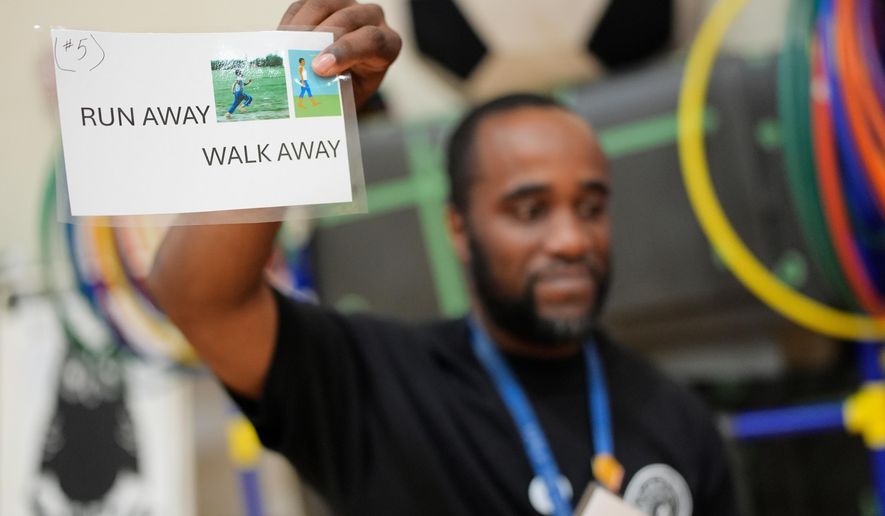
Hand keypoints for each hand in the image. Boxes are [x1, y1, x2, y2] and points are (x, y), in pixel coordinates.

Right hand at [279, 0, 400, 108]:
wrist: (348, 82)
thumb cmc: (351, 91)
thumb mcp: (350, 97)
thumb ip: (337, 92)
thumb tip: (308, 96)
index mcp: (388, 45)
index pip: (372, 41)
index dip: (345, 51)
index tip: (320, 68)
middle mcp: (373, 20)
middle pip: (348, 18)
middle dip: (321, 36)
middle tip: (297, 56)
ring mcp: (349, 7)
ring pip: (324, 5)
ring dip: (302, 26)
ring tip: (284, 48)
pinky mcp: (327, 4)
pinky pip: (305, 5)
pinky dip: (291, 22)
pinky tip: (282, 40)